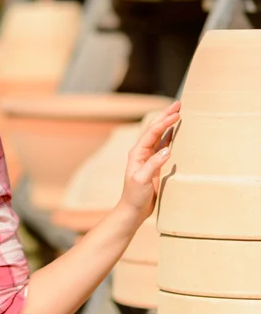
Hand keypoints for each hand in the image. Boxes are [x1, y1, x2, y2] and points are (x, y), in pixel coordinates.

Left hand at [117, 101, 180, 226]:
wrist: (133, 209)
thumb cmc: (135, 195)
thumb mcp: (142, 180)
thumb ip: (154, 164)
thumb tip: (167, 150)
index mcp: (137, 153)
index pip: (152, 133)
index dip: (164, 122)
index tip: (177, 114)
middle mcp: (142, 152)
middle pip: (155, 129)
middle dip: (166, 116)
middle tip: (179, 104)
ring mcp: (149, 157)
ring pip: (160, 136)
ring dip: (169, 124)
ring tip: (179, 112)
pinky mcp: (155, 164)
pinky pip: (163, 146)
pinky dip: (171, 136)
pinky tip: (176, 131)